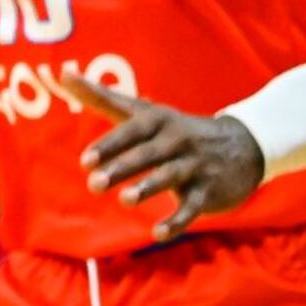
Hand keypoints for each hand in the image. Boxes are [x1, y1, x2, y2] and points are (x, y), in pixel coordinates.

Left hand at [67, 74, 265, 241]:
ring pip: (170, 177)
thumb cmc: (175, 129)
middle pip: (148, 155)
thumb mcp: (142, 111)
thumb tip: (63, 72)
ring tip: (125, 200)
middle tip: (94, 184)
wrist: (242, 146)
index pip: (132, 132)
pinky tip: (158, 233)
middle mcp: (177, 141)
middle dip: (122, 168)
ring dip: (149, 188)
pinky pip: (192, 207)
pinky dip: (177, 221)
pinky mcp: (208, 192)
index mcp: (158, 121)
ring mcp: (195, 166)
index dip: (110, 145)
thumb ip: (101, 96)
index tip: (85, 161)